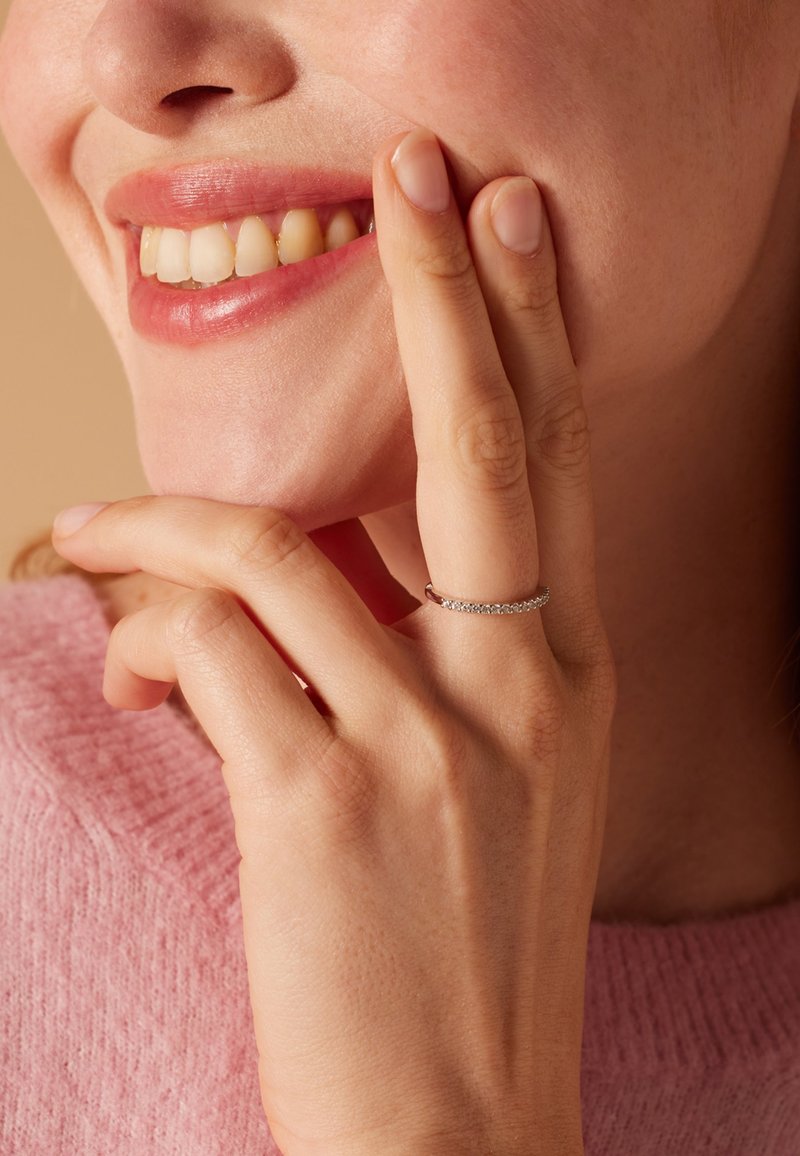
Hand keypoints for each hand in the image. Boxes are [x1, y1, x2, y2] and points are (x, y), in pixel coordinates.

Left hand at [52, 128, 615, 1155]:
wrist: (457, 1117)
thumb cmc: (462, 934)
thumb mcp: (495, 775)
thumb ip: (432, 648)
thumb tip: (298, 563)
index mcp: (566, 671)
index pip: (550, 461)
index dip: (530, 326)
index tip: (507, 220)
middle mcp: (521, 683)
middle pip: (478, 439)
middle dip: (447, 288)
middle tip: (418, 172)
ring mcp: (428, 737)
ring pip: (269, 546)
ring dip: (154, 524)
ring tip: (87, 535)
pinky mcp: (322, 797)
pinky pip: (206, 648)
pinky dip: (141, 636)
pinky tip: (117, 669)